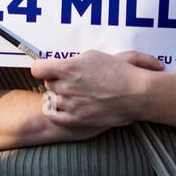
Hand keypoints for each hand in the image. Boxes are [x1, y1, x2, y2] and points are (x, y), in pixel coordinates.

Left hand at [29, 49, 164, 131]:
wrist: (137, 94)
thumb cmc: (120, 71)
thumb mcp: (95, 55)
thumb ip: (74, 60)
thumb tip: (63, 64)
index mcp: (69, 68)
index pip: (38, 69)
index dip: (43, 68)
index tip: (49, 69)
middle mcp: (66, 86)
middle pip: (48, 83)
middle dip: (57, 80)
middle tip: (72, 80)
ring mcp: (70, 104)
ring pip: (52, 99)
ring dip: (61, 96)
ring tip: (76, 94)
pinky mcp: (77, 119)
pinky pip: (55, 116)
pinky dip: (57, 111)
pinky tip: (67, 107)